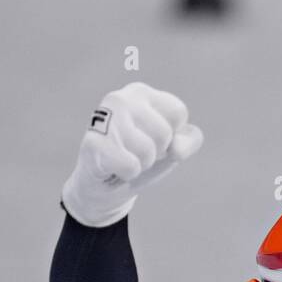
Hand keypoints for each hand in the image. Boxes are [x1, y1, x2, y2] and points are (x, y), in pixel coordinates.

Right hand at [61, 82, 203, 227]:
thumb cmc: (139, 160)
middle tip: (136, 154)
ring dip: (140, 165)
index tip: (153, 140)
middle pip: (164, 133)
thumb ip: (188, 142)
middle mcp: (121, 99)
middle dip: (155, 153)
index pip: (178, 112)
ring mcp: (104, 119)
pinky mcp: (93, 143)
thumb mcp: (171, 149)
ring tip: (124, 159)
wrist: (103, 187)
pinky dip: (127, 174)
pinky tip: (112, 168)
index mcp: (141, 94)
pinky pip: (131, 167)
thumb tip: (176, 148)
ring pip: (147, 151)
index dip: (172, 136)